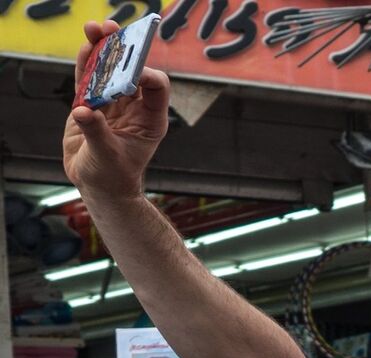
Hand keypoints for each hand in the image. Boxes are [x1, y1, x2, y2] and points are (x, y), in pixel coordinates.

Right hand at [64, 21, 173, 201]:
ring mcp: (113, 104)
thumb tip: (83, 112)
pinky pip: (89, 80)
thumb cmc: (113, 176)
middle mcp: (135, 108)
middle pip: (131, 72)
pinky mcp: (92, 105)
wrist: (99, 185)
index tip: (132, 71)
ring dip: (102, 50)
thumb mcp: (107, 156)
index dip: (147, 75)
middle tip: (112, 31)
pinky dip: (86, 64)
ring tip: (94, 28)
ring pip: (109, 71)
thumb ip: (96, 132)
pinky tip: (85, 46)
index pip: (157, 89)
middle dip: (123, 51)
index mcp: (151, 120)